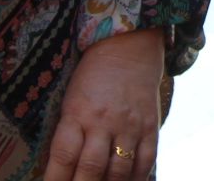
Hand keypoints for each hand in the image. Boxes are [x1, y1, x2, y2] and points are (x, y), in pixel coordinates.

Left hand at [43, 27, 164, 179]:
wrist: (130, 46)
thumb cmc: (92, 75)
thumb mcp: (71, 100)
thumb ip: (69, 133)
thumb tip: (63, 169)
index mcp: (78, 113)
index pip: (63, 157)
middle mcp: (104, 121)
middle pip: (90, 169)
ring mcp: (130, 125)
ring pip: (118, 170)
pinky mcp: (150, 126)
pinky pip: (145, 160)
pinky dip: (136, 179)